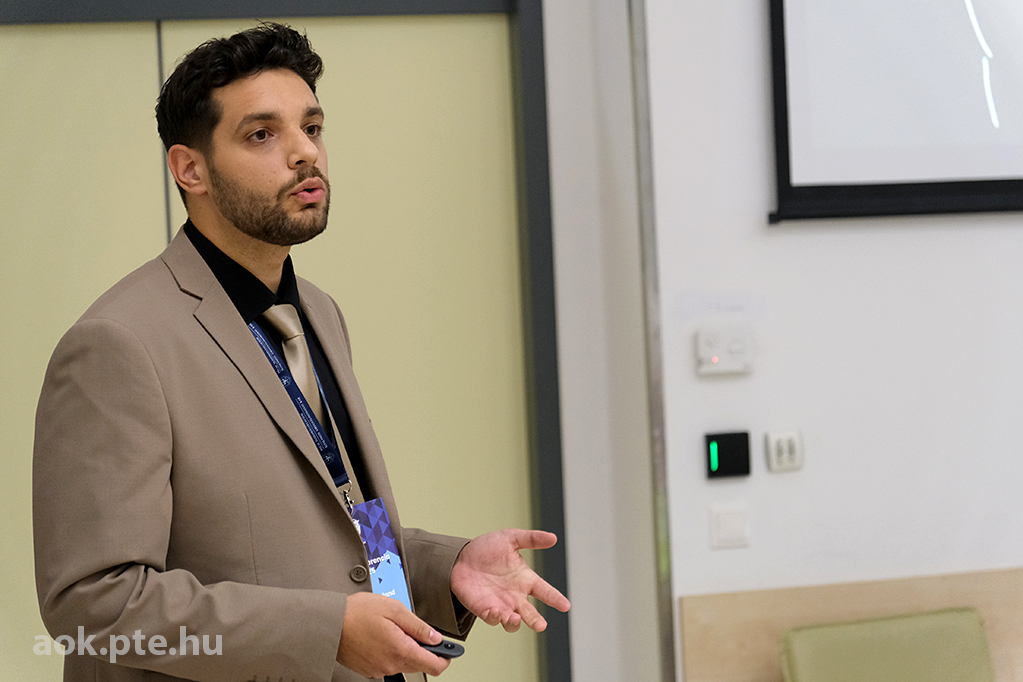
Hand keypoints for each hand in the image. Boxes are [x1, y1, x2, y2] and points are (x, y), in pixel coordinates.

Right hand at [336, 592, 451, 677]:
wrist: (329, 622)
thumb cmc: (357, 613)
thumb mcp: (395, 609)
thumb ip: (418, 626)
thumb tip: (435, 637)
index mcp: (401, 651)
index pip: (434, 666)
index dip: (445, 657)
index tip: (449, 649)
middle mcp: (391, 665)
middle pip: (419, 664)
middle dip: (425, 650)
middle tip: (422, 632)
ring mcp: (379, 669)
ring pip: (403, 663)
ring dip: (406, 649)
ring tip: (394, 628)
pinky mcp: (368, 669)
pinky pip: (388, 662)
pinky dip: (391, 651)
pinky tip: (382, 636)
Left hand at [450, 529, 570, 632]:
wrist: (460, 557)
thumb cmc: (486, 549)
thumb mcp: (510, 538)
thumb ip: (532, 539)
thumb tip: (553, 538)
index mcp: (525, 579)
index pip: (544, 591)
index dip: (555, 598)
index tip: (565, 605)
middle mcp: (515, 595)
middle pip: (530, 613)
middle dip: (536, 620)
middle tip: (541, 625)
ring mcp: (500, 604)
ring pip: (513, 621)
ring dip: (515, 622)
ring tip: (516, 618)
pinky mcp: (484, 609)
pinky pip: (492, 618)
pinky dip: (495, 617)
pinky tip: (496, 612)